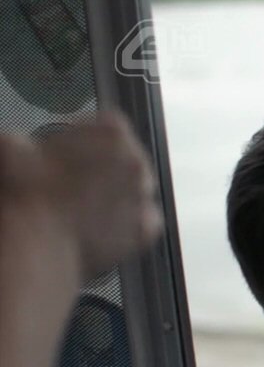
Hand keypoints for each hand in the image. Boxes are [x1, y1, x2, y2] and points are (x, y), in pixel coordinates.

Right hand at [0, 111, 162, 279]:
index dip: (88, 138)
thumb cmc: (27, 190)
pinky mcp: (147, 228)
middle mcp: (137, 162)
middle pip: (126, 159)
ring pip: (134, 191)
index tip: (73, 149)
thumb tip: (19, 144)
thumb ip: (24, 139)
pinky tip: (102, 226)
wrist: (40, 240)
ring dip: (116, 196)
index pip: (109, 127)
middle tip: (76, 182)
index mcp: (112, 133)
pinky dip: (127, 225)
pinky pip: (143, 222)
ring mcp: (145, 196)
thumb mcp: (14, 147)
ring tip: (85, 207)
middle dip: (105, 168)